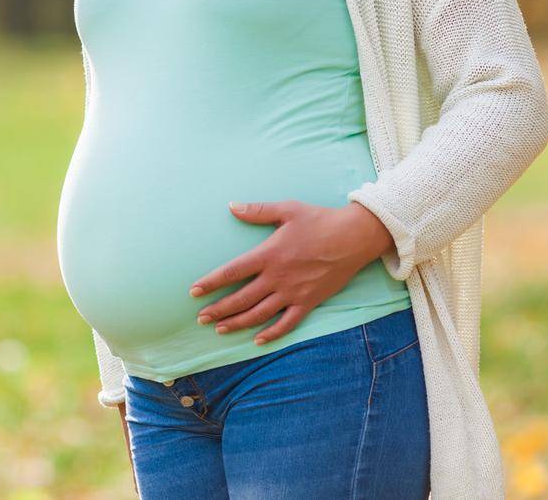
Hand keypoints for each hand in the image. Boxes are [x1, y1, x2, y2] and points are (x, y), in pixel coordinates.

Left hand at [187, 199, 392, 344]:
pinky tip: (258, 340)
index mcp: (269, 254)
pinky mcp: (309, 302)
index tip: (193, 292)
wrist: (354, 237)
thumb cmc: (319, 220)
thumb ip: (257, 211)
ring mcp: (293, 293)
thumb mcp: (287, 209)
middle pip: (241, 298)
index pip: (232, 272)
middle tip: (200, 318)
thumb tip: (231, 206)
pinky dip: (272, 334)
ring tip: (220, 329)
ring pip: (259, 314)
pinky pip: (287, 323)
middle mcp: (278, 277)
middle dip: (218, 309)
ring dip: (238, 323)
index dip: (211, 283)